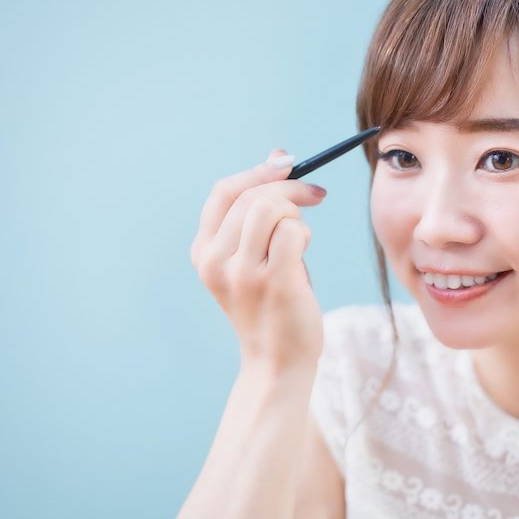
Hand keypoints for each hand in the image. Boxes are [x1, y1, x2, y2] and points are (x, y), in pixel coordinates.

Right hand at [190, 149, 327, 371]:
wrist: (277, 362)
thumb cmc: (271, 305)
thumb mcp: (253, 256)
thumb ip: (258, 211)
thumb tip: (278, 156)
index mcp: (203, 253)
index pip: (224, 192)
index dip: (257, 172)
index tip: (286, 164)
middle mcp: (215, 262)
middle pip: (252, 196)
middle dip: (290, 188)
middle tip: (315, 195)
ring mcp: (243, 273)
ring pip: (272, 208)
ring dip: (297, 216)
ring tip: (300, 242)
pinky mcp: (274, 282)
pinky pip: (294, 231)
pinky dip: (305, 235)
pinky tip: (304, 257)